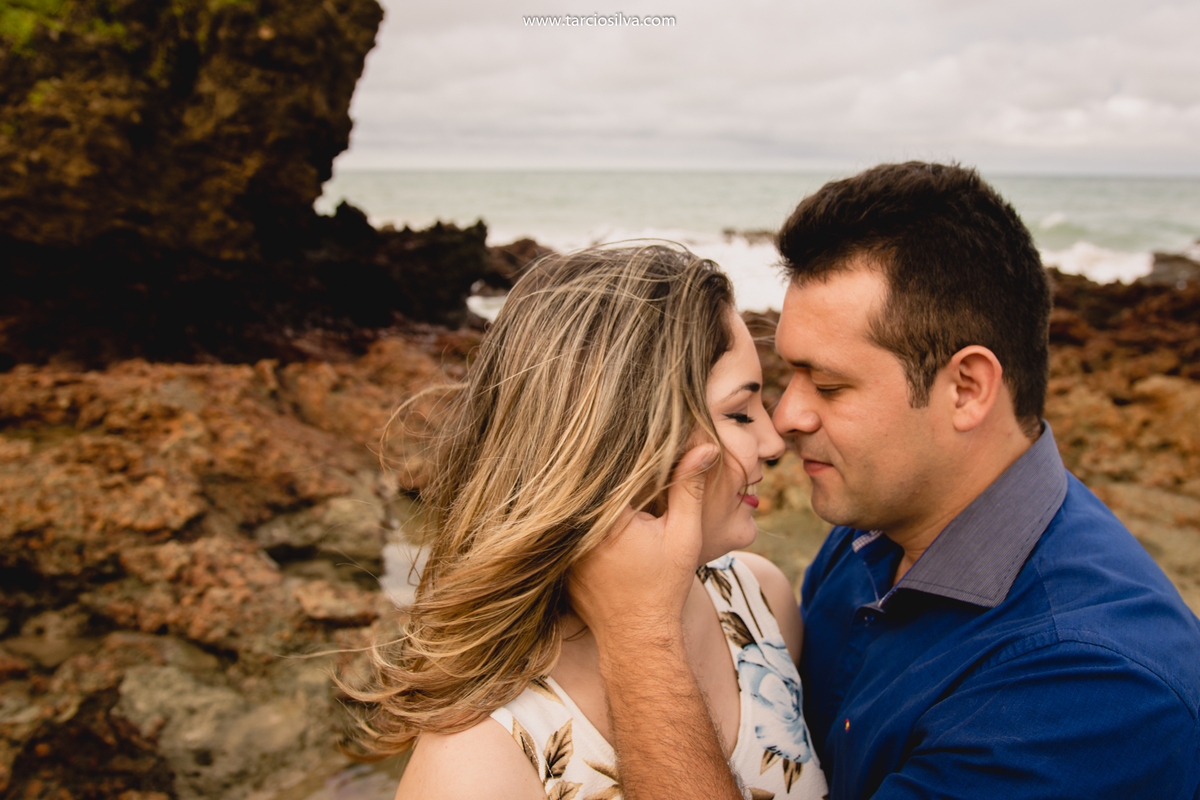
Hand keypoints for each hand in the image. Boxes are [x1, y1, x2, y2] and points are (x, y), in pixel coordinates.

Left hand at [568, 443, 718, 647]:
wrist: (635, 637)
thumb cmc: (663, 587)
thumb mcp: (683, 535)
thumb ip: (689, 488)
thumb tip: (704, 447)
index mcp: (605, 516)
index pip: (609, 465)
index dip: (625, 448)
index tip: (638, 440)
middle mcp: (575, 527)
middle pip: (589, 481)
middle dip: (609, 469)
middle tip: (628, 468)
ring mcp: (560, 544)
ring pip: (576, 502)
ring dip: (594, 491)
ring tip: (619, 501)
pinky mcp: (556, 557)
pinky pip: (568, 525)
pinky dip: (582, 516)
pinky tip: (605, 523)